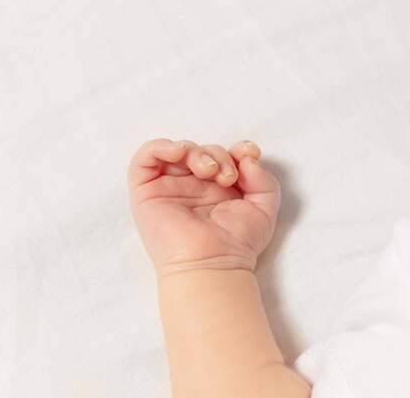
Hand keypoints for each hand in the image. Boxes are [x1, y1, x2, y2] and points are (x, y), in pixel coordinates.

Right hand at [127, 139, 280, 274]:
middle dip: (219, 155)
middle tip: (228, 177)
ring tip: (209, 171)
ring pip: (178, 150)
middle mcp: (193, 187)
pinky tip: (180, 152)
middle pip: (203, 151)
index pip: (225, 156)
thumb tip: (248, 159)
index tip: (249, 154)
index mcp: (218, 189)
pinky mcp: (147, 192)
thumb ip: (264, 180)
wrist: (213, 263)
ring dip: (197, 152)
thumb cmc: (238, 244)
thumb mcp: (264, 209)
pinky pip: (145, 158)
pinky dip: (161, 146)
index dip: (237, 149)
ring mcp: (170, 188)